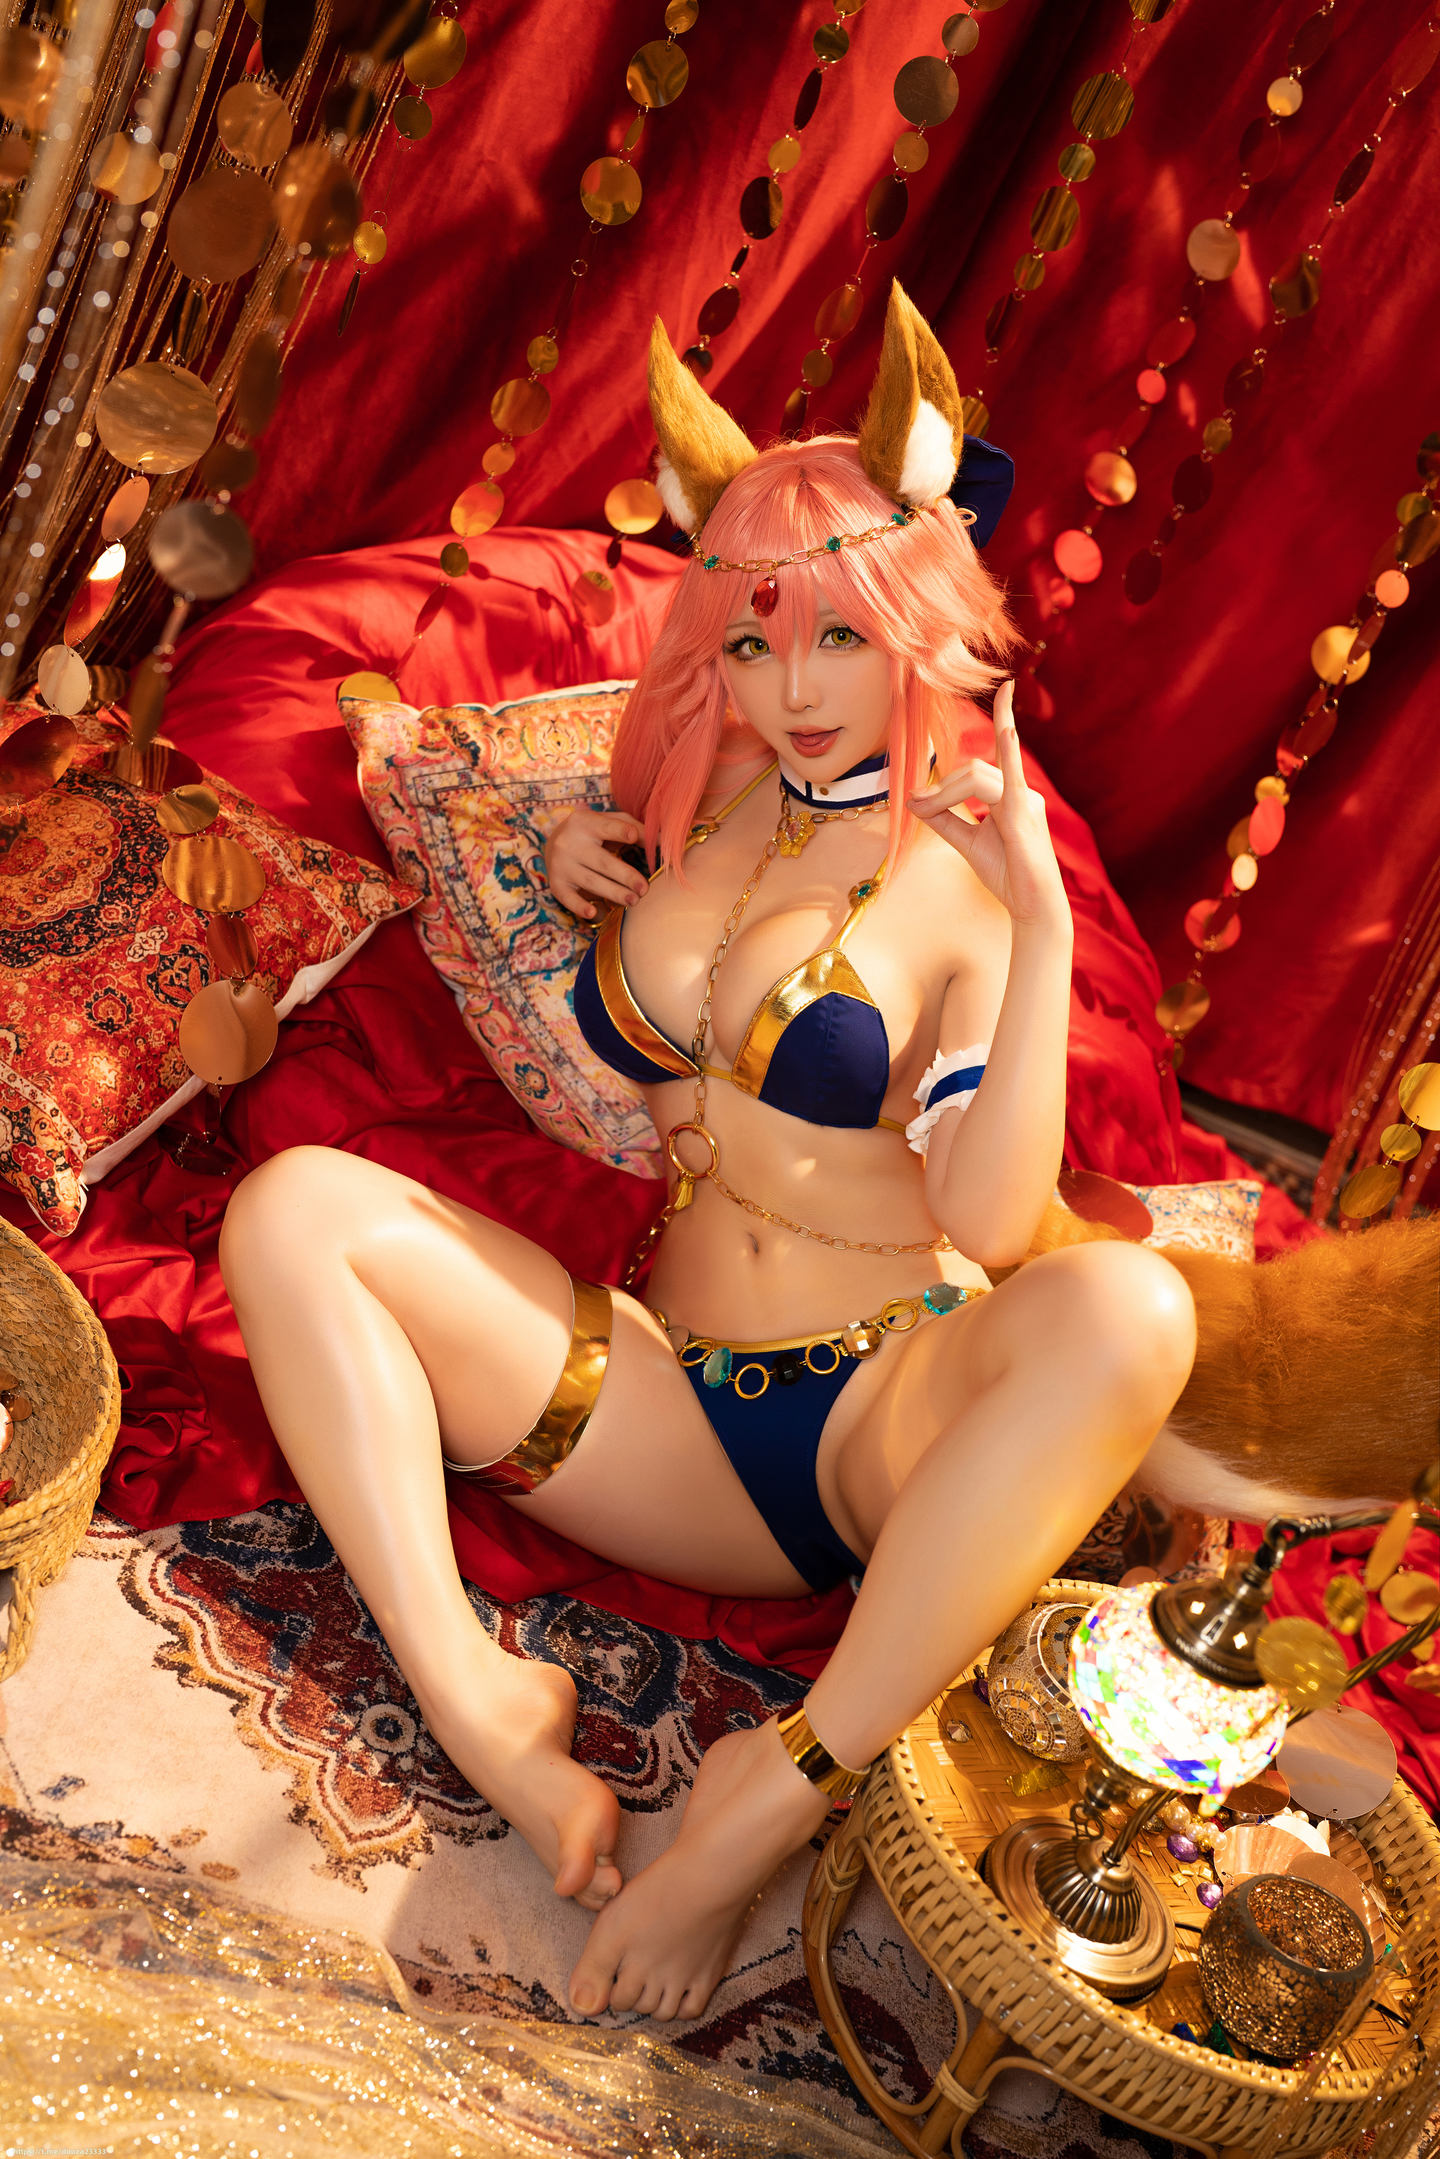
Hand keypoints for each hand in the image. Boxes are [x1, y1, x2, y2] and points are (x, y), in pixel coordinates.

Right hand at [544, 806, 648, 918]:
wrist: (552, 842)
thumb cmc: (592, 832)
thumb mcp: (609, 822)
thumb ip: (635, 828)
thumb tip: (664, 841)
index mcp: (586, 823)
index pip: (606, 827)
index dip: (620, 831)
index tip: (634, 836)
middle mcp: (571, 843)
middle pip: (602, 862)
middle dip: (625, 876)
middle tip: (644, 888)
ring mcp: (561, 865)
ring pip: (591, 882)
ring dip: (614, 893)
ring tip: (634, 900)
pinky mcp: (556, 884)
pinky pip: (568, 898)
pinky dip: (580, 906)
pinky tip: (594, 912)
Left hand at [907, 680, 1068, 927]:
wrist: (1032, 907)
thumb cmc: (1007, 874)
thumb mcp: (967, 842)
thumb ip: (943, 819)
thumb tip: (913, 799)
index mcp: (1010, 795)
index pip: (975, 770)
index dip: (943, 782)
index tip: (917, 799)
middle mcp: (1021, 792)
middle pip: (971, 771)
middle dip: (940, 789)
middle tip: (918, 807)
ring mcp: (1025, 801)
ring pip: (976, 776)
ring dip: (944, 792)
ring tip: (926, 808)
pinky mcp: (1024, 815)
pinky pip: (1012, 779)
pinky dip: (1008, 750)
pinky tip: (1006, 730)